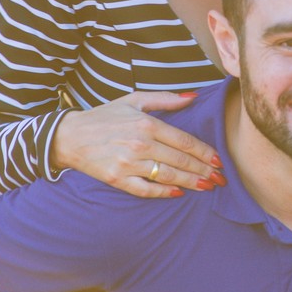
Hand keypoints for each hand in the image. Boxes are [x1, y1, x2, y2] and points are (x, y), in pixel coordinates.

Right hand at [50, 91, 224, 197]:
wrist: (70, 136)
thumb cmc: (105, 116)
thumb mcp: (134, 101)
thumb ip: (165, 99)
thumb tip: (193, 97)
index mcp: (146, 124)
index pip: (184, 141)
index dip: (204, 152)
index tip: (219, 160)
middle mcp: (140, 144)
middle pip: (180, 160)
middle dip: (203, 170)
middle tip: (220, 178)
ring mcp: (128, 163)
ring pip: (167, 176)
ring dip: (190, 182)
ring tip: (207, 187)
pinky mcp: (117, 179)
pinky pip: (145, 189)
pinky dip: (163, 193)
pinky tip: (177, 193)